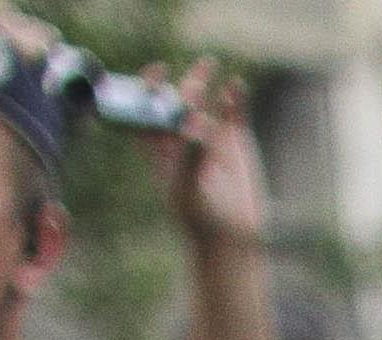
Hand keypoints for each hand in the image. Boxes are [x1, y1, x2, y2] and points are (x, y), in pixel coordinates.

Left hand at [142, 61, 264, 251]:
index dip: (145, 89)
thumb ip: (189, 156)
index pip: (145, 110)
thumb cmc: (200, 217)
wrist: (232, 235)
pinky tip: (236, 87)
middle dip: (181, 85)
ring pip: (204, 100)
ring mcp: (209, 136)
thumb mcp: (188, 188)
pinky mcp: (235, 140)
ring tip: (209, 62)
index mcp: (160, 147)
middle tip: (191, 83)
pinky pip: (233, 111)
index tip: (154, 76)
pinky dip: (234, 98)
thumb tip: (192, 124)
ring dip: (204, 81)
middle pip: (175, 100)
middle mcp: (182, 137)